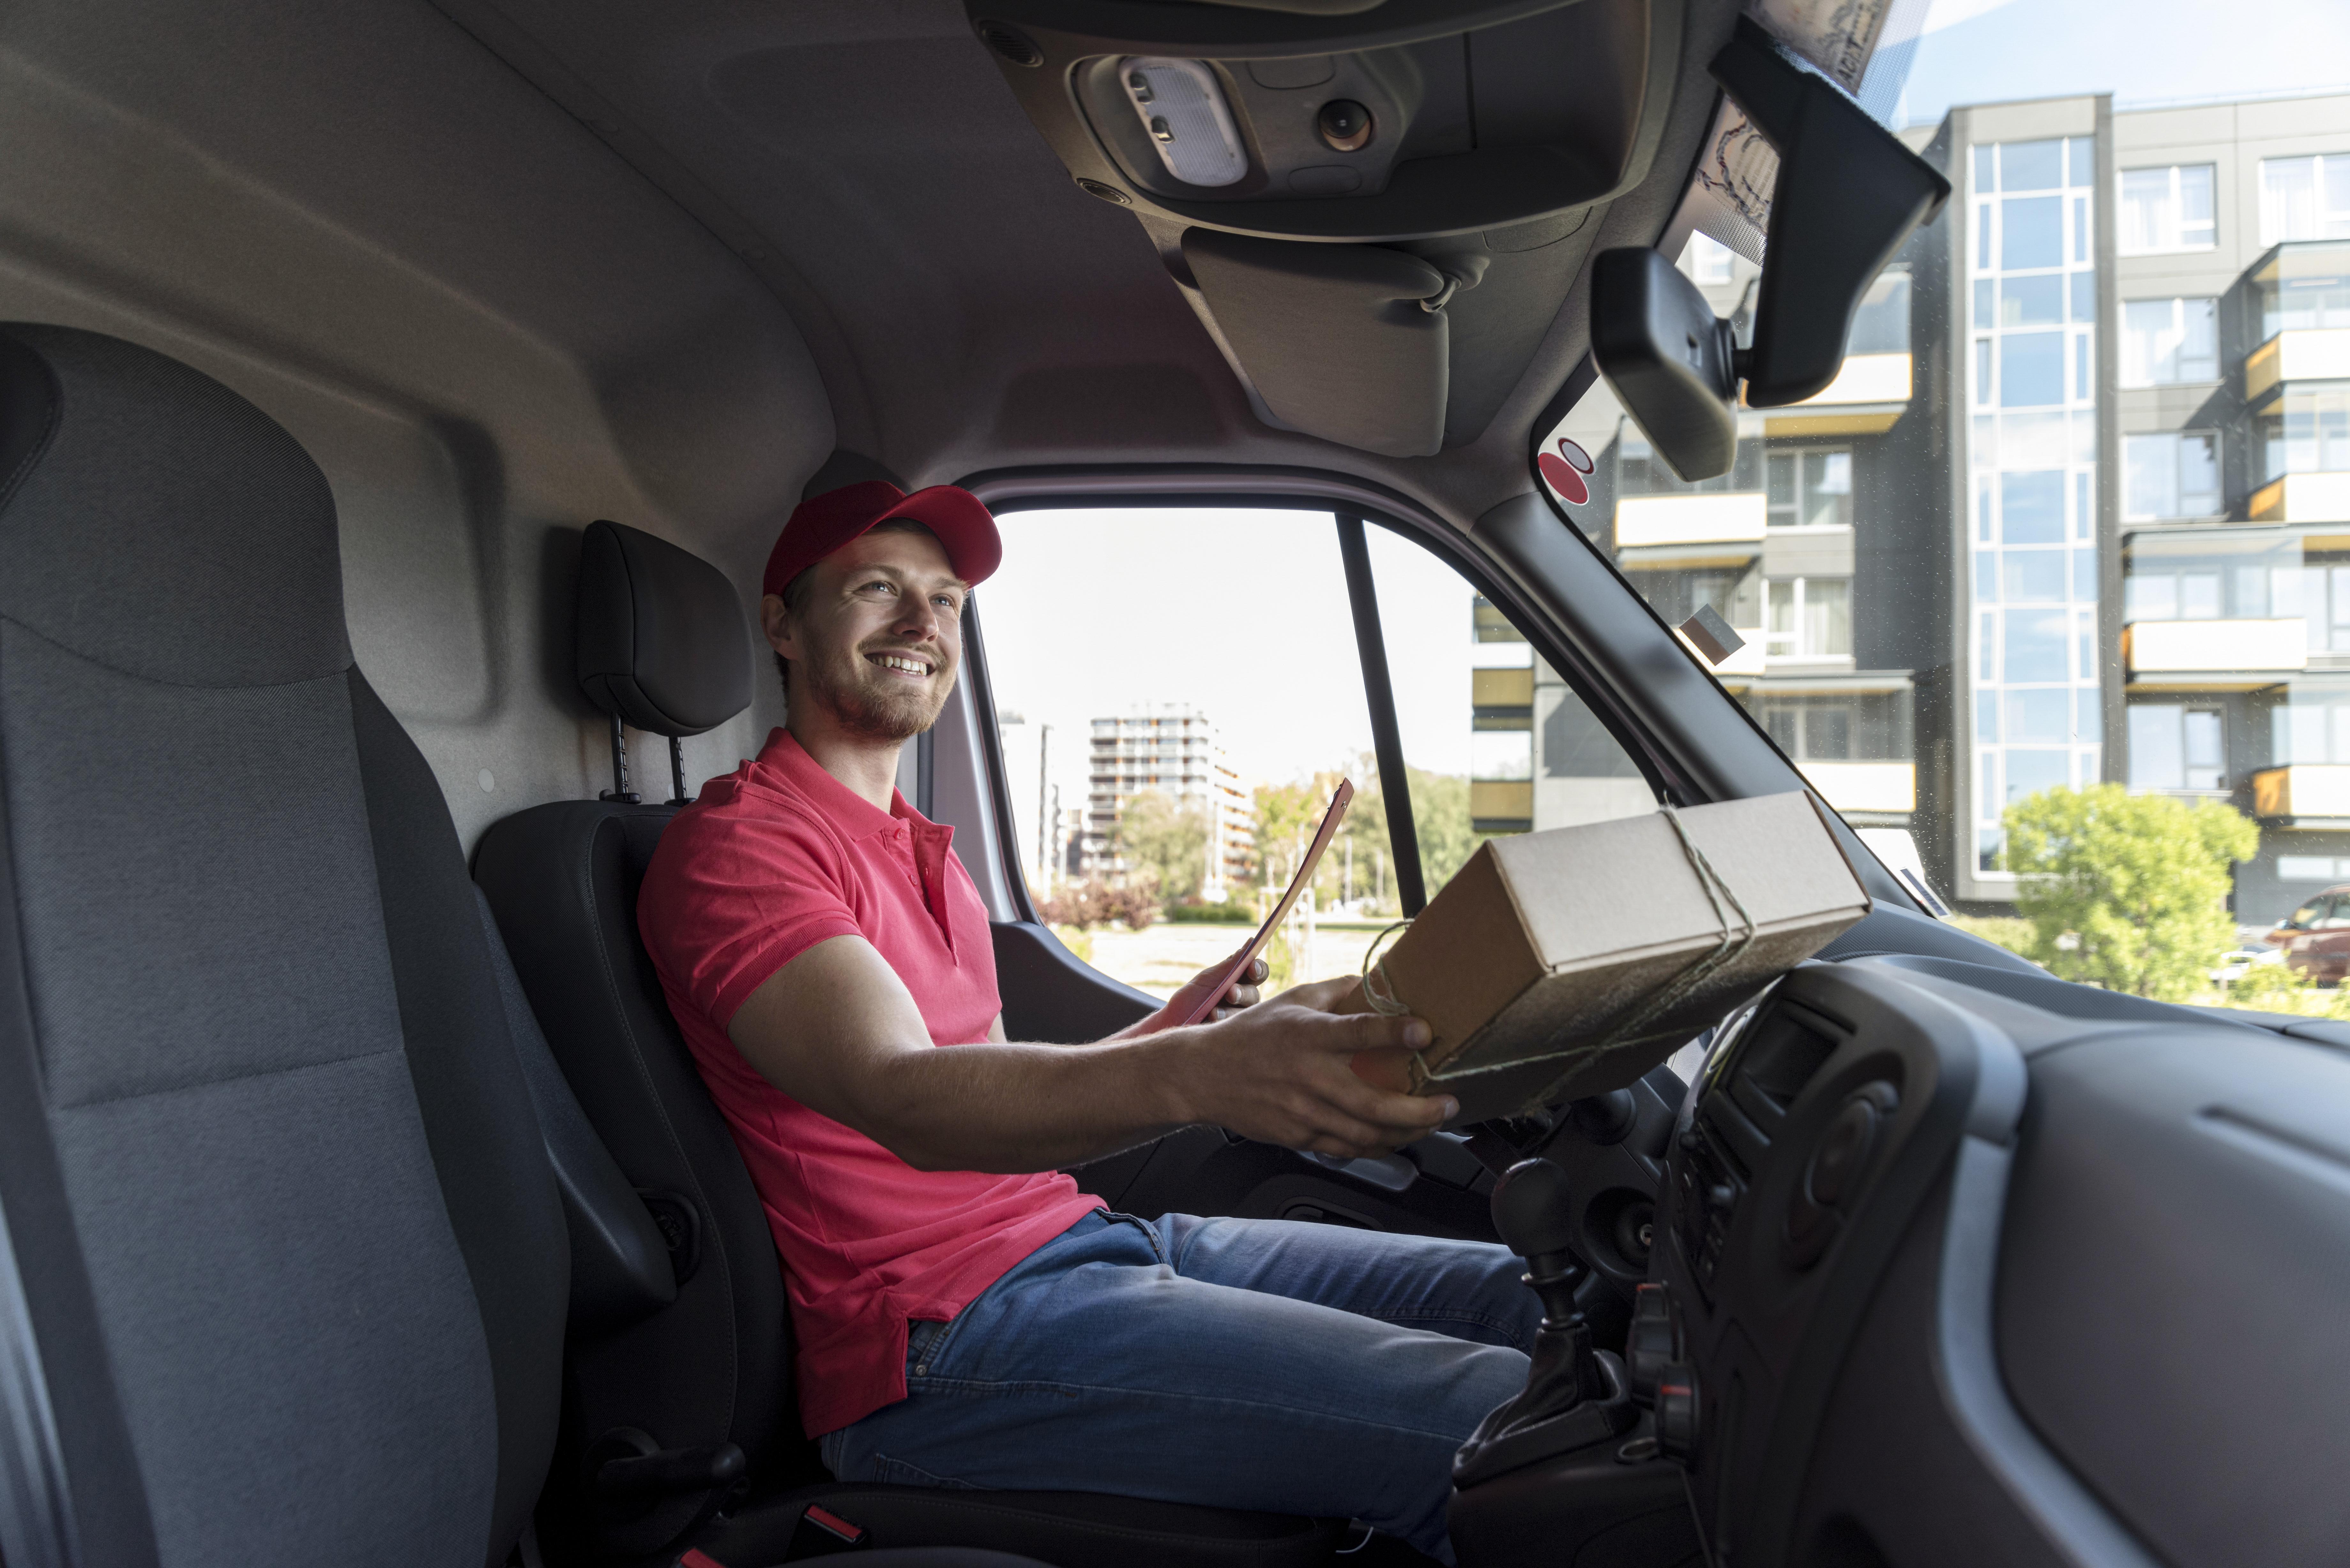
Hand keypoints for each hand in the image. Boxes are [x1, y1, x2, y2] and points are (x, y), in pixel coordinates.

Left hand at [1154, 947, 1267, 1026]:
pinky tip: (1212, 1023)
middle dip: (1244, 993)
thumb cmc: (1190, 1000)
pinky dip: (1224, 1024)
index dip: (1258, 969)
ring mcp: (1238, 1019)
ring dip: (1231, 1011)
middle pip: (1255, 994)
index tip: (1251, 967)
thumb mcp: (1206, 980)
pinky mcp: (1233, 1036)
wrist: (1172, 1024)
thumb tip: (1251, 941)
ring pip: (1247, 1014)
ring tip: (1213, 1013)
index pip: (1257, 973)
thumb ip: (1229, 966)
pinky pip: (1238, 1031)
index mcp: (1238, 981)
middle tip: (1231, 993)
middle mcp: (1243, 1000)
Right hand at [1162, 974, 1454, 1158]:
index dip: (1393, 1031)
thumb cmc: (1250, 1036)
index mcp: (1308, 1035)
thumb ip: (1336, 990)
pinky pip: (1346, 1149)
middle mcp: (1308, 1076)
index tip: (1424, 1031)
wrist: (1203, 1075)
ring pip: (1365, 1134)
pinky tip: (1395, 1138)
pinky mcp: (1298, 1136)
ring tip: (1431, 1124)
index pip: (1357, 1031)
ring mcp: (1303, 1112)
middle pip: (1372, 1101)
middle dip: (1418, 1110)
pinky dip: (1376, 1147)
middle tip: (1448, 1104)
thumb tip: (1377, 981)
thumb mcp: (1292, 1000)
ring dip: (1406, 1133)